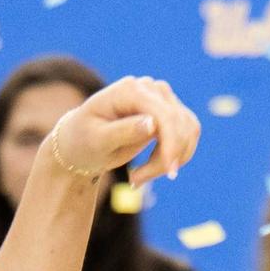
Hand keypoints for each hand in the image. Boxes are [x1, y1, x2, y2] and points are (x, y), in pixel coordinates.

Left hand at [37, 76, 201, 189]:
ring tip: (138, 177)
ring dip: (171, 160)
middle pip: (178, 123)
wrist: (81, 142)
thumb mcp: (96, 141)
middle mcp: (151, 88)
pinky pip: (188, 134)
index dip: (171, 143)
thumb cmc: (83, 140)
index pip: (163, 114)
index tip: (170, 172)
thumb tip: (152, 123)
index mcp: (130, 90)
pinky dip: (176, 156)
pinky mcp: (171, 112)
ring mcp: (163, 98)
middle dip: (166, 158)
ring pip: (188, 130)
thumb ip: (122, 131)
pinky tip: (151, 169)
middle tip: (136, 182)